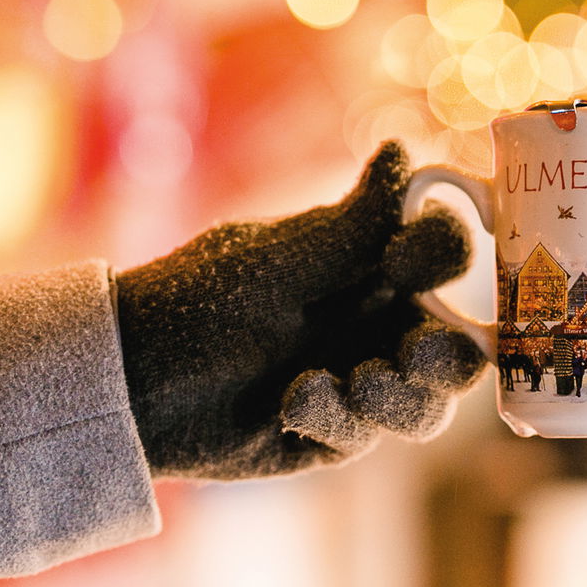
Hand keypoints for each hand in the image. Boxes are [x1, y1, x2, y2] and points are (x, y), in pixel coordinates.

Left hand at [115, 142, 484, 479]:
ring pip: (429, 403)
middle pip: (459, 346)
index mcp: (368, 266)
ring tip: (357, 386)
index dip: (444, 256)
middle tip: (412, 355)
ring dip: (402, 396)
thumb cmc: (195, 302)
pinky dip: (337, 418)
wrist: (127, 384)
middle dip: (447, 356)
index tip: (402, 260)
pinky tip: (293, 403)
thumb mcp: (277, 262)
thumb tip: (403, 150)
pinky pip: (370, 436)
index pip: (443, 255)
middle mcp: (376, 324)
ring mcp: (361, 381)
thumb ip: (353, 222)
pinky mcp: (336, 434)